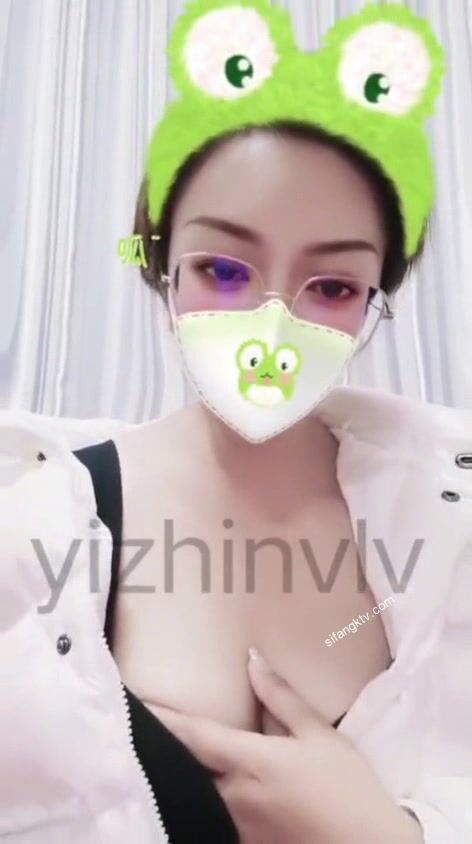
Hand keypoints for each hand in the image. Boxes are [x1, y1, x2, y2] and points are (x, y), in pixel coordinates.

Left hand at [153, 649, 423, 843]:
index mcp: (250, 762)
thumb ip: (281, 697)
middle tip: (145, 723)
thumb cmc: (347, 788)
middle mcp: (232, 797)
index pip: (192, 736)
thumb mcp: (319, 736)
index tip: (135, 699)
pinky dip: (203, 796)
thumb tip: (252, 659)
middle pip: (185, 767)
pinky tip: (206, 785)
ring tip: (167, 750)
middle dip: (164, 746)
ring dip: (183, 771)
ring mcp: (235, 827)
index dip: (161, 717)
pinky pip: (213, 815)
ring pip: (196, 793)